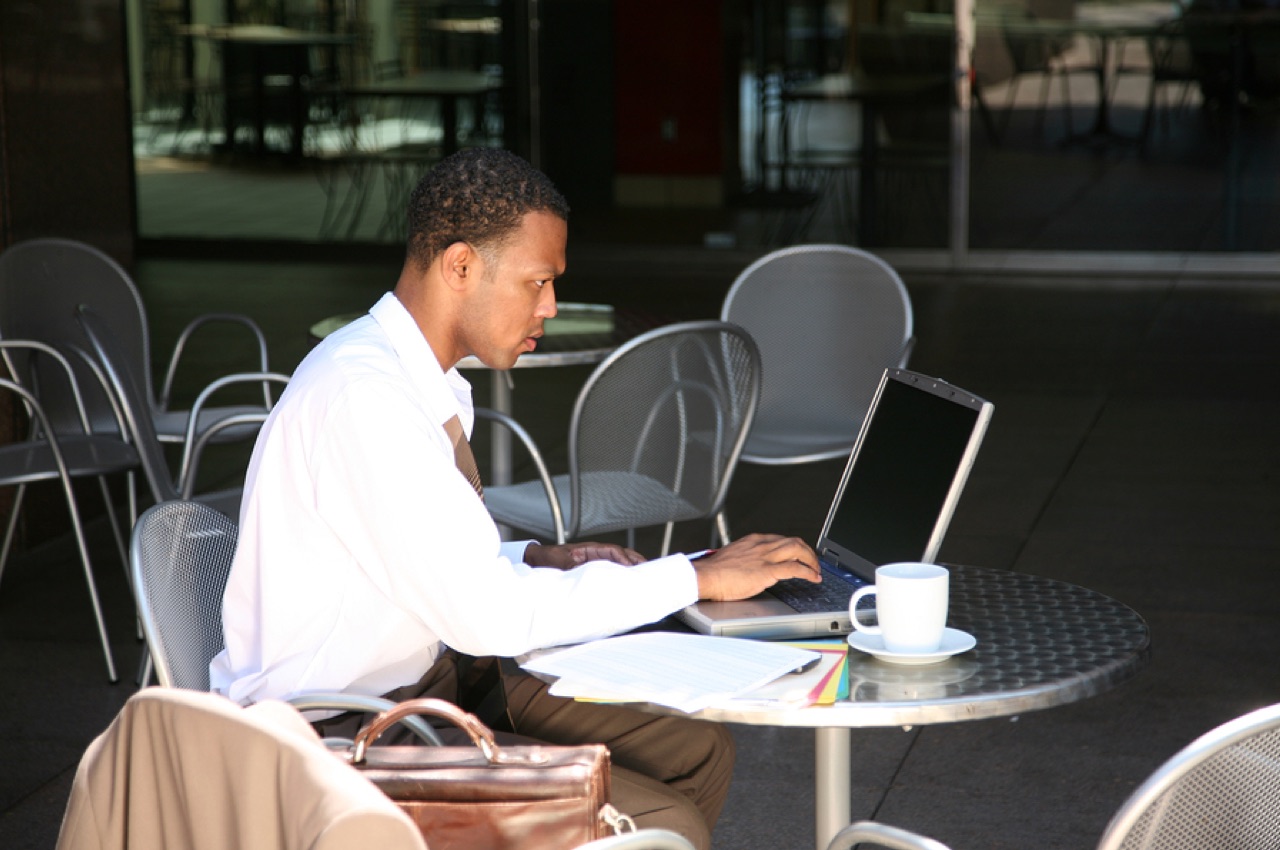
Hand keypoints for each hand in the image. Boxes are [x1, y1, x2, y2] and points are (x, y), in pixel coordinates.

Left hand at [525, 541, 647, 569]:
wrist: (538, 559)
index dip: (624, 558)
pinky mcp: (593, 568)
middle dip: (635, 560)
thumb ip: (572, 567)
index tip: (632, 568)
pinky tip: (629, 580)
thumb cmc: (549, 558)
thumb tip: (583, 573)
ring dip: (632, 566)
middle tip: (649, 570)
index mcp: (590, 548)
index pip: (613, 551)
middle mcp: (595, 553)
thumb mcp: (560, 562)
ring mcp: (596, 560)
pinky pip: (612, 569)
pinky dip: (623, 572)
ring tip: (645, 575)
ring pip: (619, 561)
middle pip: (621, 554)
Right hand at [692, 533, 819, 600]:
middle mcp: (762, 544)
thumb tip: (752, 567)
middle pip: (794, 541)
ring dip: (812, 560)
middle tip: (813, 562)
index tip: (799, 555)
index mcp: (753, 540)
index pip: (781, 539)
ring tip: (816, 570)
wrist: (706, 576)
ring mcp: (765, 556)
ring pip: (798, 550)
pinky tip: (813, 578)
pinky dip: (808, 572)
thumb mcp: (733, 557)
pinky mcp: (767, 570)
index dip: (794, 547)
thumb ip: (746, 558)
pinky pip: (795, 568)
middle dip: (808, 552)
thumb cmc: (714, 571)